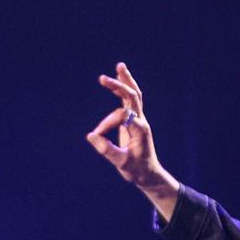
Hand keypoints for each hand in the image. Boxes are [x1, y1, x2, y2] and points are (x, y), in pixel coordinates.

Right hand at [85, 62, 181, 220]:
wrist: (148, 174)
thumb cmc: (136, 170)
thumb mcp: (121, 163)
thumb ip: (107, 150)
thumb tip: (91, 136)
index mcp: (139, 130)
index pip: (122, 117)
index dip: (107, 124)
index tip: (97, 136)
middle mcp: (141, 122)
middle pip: (132, 97)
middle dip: (118, 87)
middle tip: (102, 79)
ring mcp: (140, 120)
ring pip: (135, 95)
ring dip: (126, 80)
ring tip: (120, 66)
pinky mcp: (135, 121)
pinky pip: (132, 101)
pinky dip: (125, 88)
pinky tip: (120, 78)